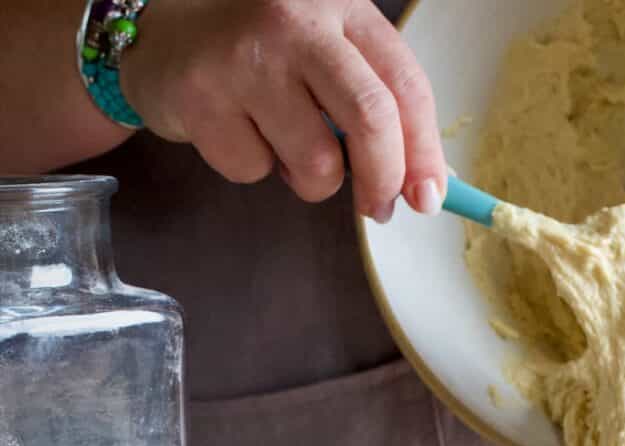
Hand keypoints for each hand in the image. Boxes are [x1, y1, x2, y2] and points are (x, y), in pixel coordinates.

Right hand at [120, 0, 446, 219]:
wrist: (158, 26)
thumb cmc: (259, 50)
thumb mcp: (327, 53)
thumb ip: (375, 102)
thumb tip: (428, 180)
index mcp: (342, 7)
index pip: (406, 86)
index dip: (425, 152)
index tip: (429, 196)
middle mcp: (297, 21)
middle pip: (371, 120)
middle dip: (383, 180)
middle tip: (379, 208)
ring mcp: (246, 56)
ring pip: (316, 163)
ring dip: (312, 181)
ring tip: (288, 151)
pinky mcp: (201, 94)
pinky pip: (253, 171)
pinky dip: (254, 169)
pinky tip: (237, 130)